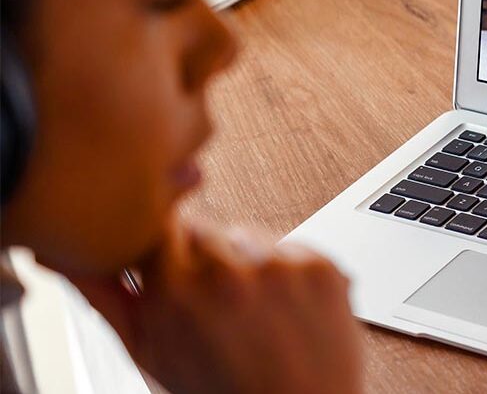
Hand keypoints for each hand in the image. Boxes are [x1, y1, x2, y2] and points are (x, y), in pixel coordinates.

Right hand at [70, 222, 362, 393]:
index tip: (174, 272)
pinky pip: (293, 248)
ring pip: (249, 236)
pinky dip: (289, 273)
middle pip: (205, 229)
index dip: (166, 252)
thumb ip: (107, 297)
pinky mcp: (321, 268)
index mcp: (177, 291)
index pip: (159, 227)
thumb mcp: (150, 354)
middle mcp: (229, 272)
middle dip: (204, 260)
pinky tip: (285, 312)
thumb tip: (71, 257)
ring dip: (248, 264)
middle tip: (216, 308)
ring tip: (253, 315)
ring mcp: (281, 268)